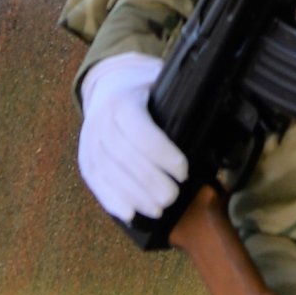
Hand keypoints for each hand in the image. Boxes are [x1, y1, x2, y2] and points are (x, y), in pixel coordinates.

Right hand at [77, 52, 187, 225]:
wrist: (106, 85)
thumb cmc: (141, 88)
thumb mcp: (157, 81)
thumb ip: (177, 96)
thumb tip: (210, 111)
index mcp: (121, 100)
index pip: (141, 131)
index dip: (163, 154)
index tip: (183, 170)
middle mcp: (101, 121)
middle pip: (125, 157)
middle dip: (151, 181)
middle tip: (173, 196)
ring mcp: (89, 142)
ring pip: (109, 174)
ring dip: (135, 196)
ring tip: (158, 209)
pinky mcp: (85, 159)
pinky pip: (96, 183)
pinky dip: (113, 201)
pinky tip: (131, 214)